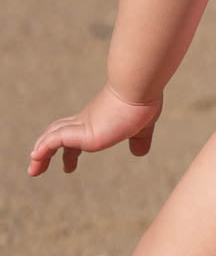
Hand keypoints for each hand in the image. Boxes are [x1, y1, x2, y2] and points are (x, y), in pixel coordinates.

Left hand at [28, 83, 162, 176]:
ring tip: (33, 168)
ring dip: (40, 154)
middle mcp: (86, 119)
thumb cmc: (142, 101)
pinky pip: (54, 141)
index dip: (70, 149)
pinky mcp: (82, 131)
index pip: (77, 132)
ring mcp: (83, 124)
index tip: (68, 164)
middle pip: (59, 133)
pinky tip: (35, 158)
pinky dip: (43, 149)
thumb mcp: (142, 125)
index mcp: (98, 118)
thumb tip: (139, 151)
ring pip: (53, 137)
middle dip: (48, 149)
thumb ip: (139, 138)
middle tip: (38, 164)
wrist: (139, 87)